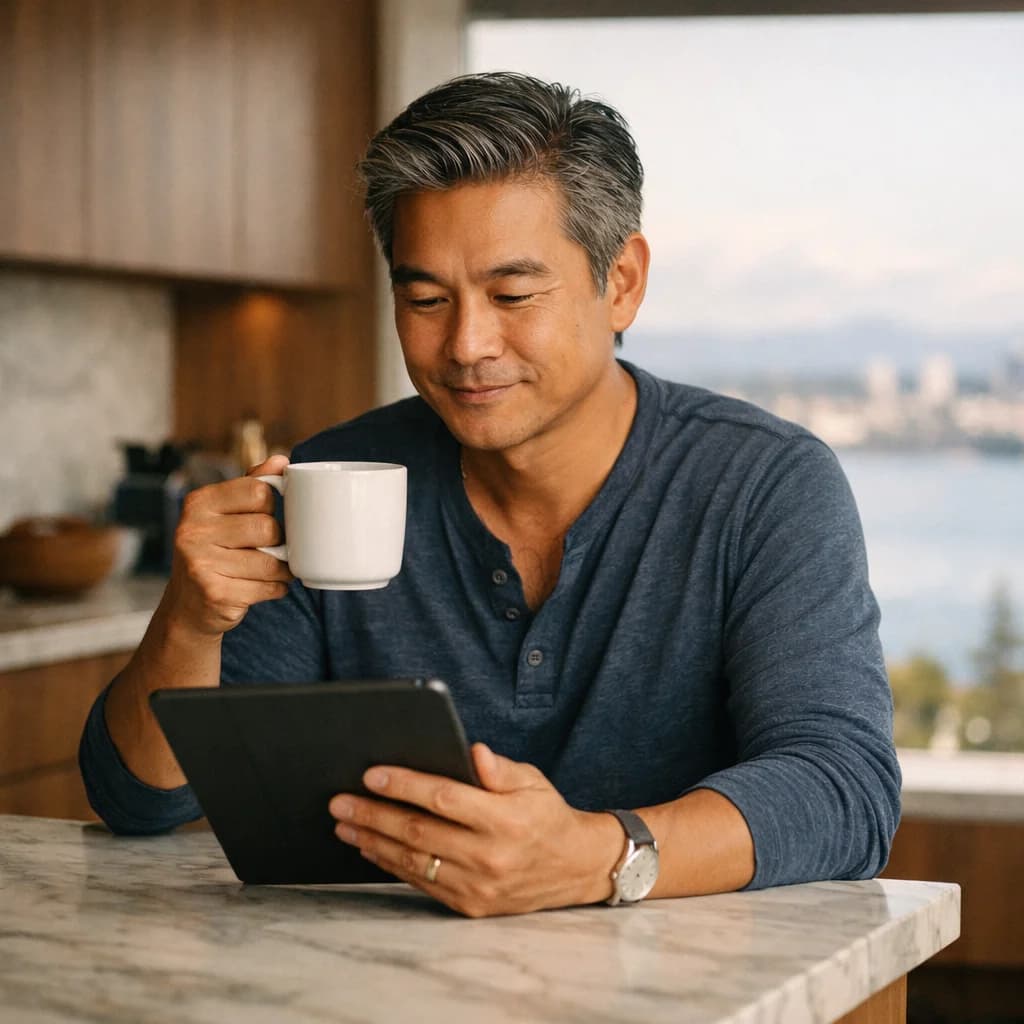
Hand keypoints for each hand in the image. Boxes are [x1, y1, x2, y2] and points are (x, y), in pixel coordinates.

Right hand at [165, 454, 294, 636]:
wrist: (187, 608)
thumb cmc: (215, 552)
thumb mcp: (225, 513)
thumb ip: (252, 485)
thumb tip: (281, 460)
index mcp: (199, 502)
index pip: (259, 491)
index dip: (271, 506)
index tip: (263, 516)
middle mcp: (194, 530)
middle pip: (268, 527)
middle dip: (277, 542)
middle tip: (267, 549)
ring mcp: (201, 563)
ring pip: (272, 561)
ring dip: (280, 569)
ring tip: (268, 570)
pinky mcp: (215, 593)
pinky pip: (269, 587)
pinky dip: (275, 589)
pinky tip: (261, 587)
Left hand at [328, 743, 621, 916]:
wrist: (573, 868)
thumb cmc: (546, 814)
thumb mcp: (532, 781)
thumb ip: (499, 768)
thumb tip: (472, 751)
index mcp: (505, 819)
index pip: (444, 798)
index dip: (404, 785)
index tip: (371, 774)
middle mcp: (490, 856)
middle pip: (418, 832)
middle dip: (373, 814)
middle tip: (340, 802)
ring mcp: (478, 886)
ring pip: (413, 861)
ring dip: (373, 841)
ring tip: (345, 824)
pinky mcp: (470, 906)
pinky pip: (421, 883)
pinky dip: (390, 865)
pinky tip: (371, 848)